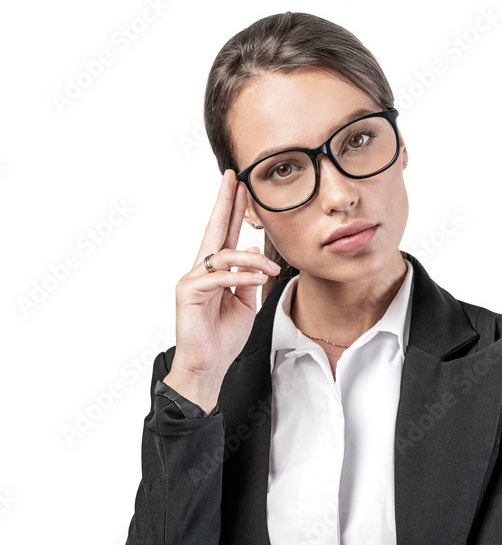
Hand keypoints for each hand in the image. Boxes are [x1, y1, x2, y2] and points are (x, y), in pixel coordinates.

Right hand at [164, 169, 281, 411]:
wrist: (209, 365)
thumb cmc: (224, 338)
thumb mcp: (245, 304)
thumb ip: (249, 279)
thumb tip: (256, 255)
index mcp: (216, 272)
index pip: (226, 234)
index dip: (233, 210)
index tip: (240, 186)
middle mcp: (201, 270)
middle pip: (215, 230)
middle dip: (226, 203)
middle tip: (234, 178)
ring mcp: (192, 279)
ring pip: (225, 256)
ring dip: (253, 260)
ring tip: (271, 269)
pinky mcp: (188, 292)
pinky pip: (220, 277)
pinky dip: (242, 276)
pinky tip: (258, 278)